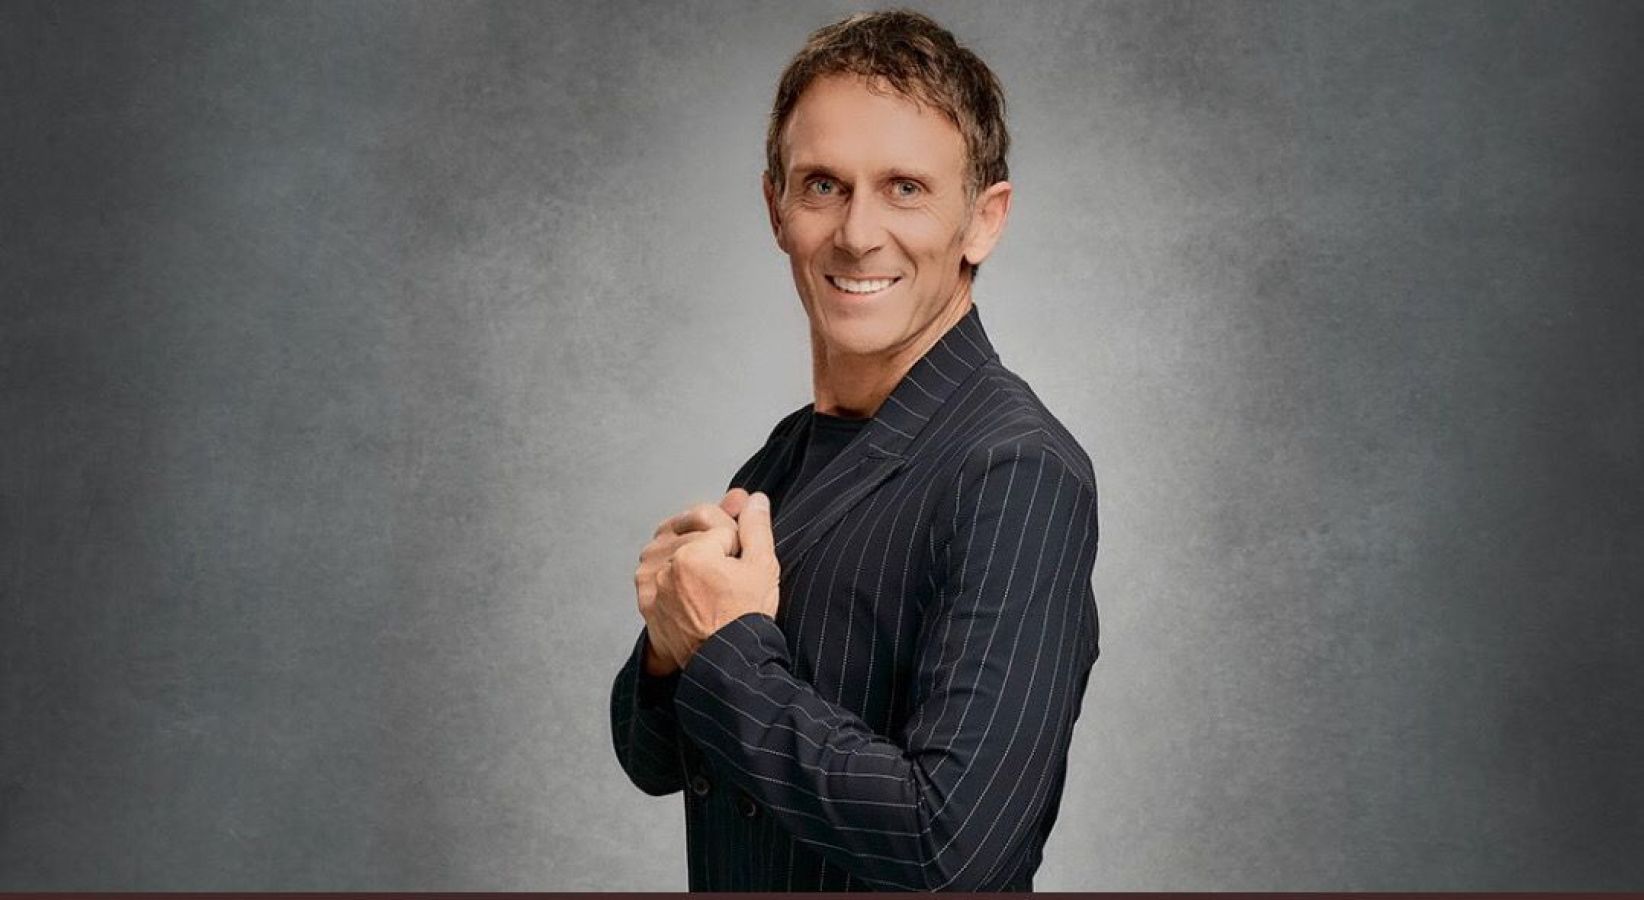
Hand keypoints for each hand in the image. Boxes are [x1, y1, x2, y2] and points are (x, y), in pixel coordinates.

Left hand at [635, 488, 749, 674]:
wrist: (727, 665)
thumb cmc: (746, 620)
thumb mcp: (763, 568)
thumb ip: (756, 527)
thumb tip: (753, 499)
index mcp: (693, 554)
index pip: (713, 519)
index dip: (734, 531)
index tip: (742, 551)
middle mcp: (664, 566)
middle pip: (688, 528)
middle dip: (709, 536)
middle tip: (727, 557)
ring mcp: (650, 586)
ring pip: (666, 545)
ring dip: (684, 546)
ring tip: (707, 566)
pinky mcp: (645, 602)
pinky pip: (652, 570)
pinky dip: (667, 568)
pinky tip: (687, 580)